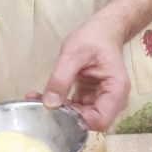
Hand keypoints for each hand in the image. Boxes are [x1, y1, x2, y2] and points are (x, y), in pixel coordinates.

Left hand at [27, 17, 130, 131]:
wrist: (102, 31)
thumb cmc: (93, 38)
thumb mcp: (73, 53)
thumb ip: (61, 78)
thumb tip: (49, 104)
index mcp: (116, 90)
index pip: (100, 120)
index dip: (78, 121)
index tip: (56, 111)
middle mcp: (113, 100)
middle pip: (90, 121)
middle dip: (65, 116)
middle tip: (39, 105)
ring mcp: (102, 100)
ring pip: (80, 116)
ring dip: (59, 111)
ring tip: (35, 98)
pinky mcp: (91, 98)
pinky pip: (75, 108)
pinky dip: (60, 104)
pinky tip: (41, 96)